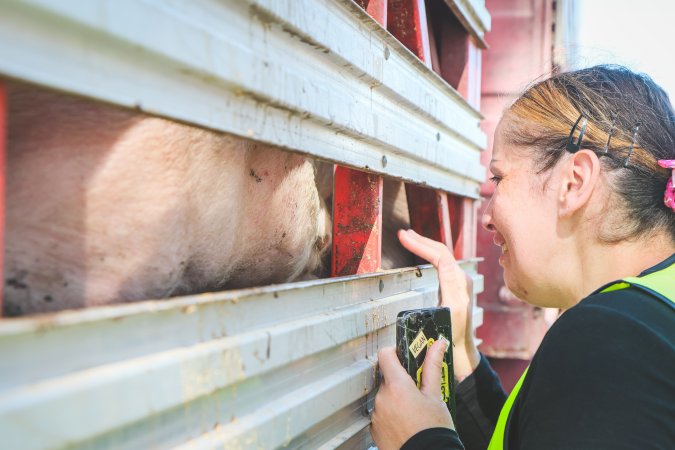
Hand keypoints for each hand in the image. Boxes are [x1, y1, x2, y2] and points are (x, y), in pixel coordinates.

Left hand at [371, 341, 453, 449]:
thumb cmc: (434, 430)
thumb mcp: (436, 395)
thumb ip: (432, 367)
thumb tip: (438, 344)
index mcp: (397, 386)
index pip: (385, 355)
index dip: (395, 352)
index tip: (405, 357)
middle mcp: (382, 398)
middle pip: (387, 379)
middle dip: (400, 381)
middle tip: (417, 391)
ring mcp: (376, 415)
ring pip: (385, 397)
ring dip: (395, 399)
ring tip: (413, 412)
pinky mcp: (374, 429)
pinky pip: (381, 414)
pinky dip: (391, 415)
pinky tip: (405, 423)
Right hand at [398, 229, 479, 379]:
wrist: (460, 353)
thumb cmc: (454, 336)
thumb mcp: (451, 311)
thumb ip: (449, 286)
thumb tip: (444, 263)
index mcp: (459, 282)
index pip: (440, 255)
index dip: (421, 244)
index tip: (403, 238)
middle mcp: (460, 279)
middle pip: (441, 252)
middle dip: (421, 241)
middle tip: (402, 234)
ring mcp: (457, 283)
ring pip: (441, 256)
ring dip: (424, 245)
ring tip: (409, 238)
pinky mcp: (453, 288)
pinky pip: (441, 264)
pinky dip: (428, 255)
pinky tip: (420, 254)